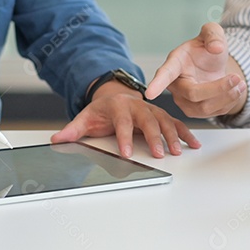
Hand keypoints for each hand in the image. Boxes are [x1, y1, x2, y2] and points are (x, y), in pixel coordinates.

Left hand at [51, 82, 200, 158]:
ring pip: (164, 121)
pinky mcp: (161, 115)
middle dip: (153, 137)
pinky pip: (175, 123)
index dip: (124, 137)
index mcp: (118, 106)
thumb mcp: (85, 117)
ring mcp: (151, 109)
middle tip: (157, 154)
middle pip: (147, 120)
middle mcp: (137, 105)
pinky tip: (193, 144)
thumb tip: (56, 139)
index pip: (122, 122)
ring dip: (172, 136)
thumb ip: (72, 129)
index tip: (126, 153)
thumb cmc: (102, 110)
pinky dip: (185, 133)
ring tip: (177, 151)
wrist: (115, 95)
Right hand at [145, 22, 247, 117]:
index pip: (165, 74)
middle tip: (237, 77)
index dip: (157, 84)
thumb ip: (213, 34)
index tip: (150, 93)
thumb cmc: (206, 49)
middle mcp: (176, 85)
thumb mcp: (212, 33)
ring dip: (227, 96)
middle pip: (193, 94)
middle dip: (218, 88)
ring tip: (240, 82)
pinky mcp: (197, 112)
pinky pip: (214, 113)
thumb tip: (216, 47)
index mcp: (175, 63)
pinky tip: (236, 89)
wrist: (213, 65)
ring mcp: (185, 101)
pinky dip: (230, 101)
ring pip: (204, 107)